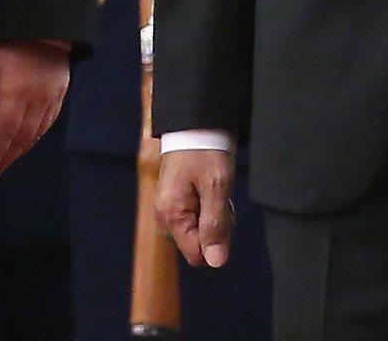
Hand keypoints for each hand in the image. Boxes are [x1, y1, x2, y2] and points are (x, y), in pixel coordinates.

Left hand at [0, 39, 70, 181]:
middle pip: (21, 138)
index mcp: (16, 95)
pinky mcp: (60, 93)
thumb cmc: (8, 39)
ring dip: (21, 150)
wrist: (44, 22)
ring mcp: (51, 98)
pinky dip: (37, 136)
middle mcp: (36, 102)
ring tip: (8, 162)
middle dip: (7, 158)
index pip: (5, 132)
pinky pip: (49, 122)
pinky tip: (29, 142)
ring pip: (36, 133)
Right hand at [154, 146, 235, 268]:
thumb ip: (215, 226)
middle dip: (216, 228)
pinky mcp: (175, 200)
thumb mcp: (217, 188)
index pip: (197, 255)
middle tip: (221, 199)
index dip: (216, 242)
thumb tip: (215, 263)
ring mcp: (169, 208)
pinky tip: (211, 188)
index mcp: (171, 216)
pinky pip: (196, 217)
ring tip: (216, 189)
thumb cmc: (206, 153)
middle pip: (198, 244)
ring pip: (199, 231)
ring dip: (214, 217)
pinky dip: (209, 207)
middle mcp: (165, 217)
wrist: (195, 123)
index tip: (222, 214)